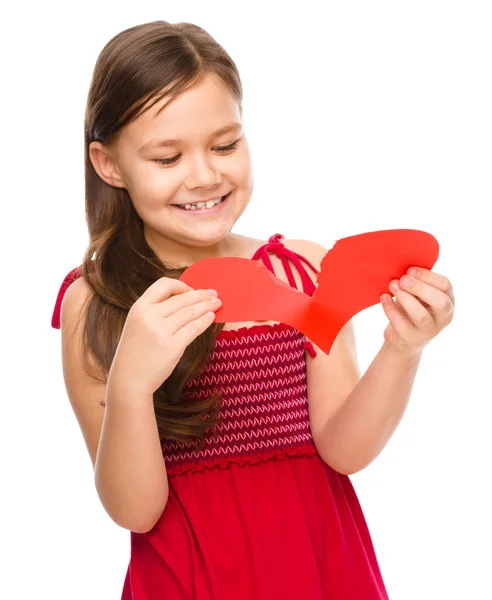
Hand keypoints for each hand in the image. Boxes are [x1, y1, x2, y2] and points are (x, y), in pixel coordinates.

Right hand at [107, 278, 221, 395]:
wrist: (129, 380)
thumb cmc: (136, 353)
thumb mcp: (137, 325)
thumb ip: (155, 312)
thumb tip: (185, 300)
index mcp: (139, 308)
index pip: (163, 285)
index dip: (181, 285)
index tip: (192, 290)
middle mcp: (149, 317)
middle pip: (181, 299)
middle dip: (201, 295)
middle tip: (214, 294)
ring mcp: (160, 332)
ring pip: (190, 312)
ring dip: (207, 306)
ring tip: (217, 303)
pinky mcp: (172, 347)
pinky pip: (194, 329)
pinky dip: (205, 321)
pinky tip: (211, 317)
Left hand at [380, 267, 454, 356]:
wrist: (403, 338)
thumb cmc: (412, 309)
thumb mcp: (419, 295)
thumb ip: (418, 283)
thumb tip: (404, 267)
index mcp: (448, 301)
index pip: (445, 286)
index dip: (428, 276)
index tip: (410, 270)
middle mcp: (443, 317)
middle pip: (439, 302)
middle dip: (420, 288)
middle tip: (402, 279)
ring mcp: (429, 331)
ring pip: (421, 315)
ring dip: (405, 298)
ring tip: (392, 285)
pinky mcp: (411, 338)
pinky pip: (401, 323)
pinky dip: (390, 308)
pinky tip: (383, 297)